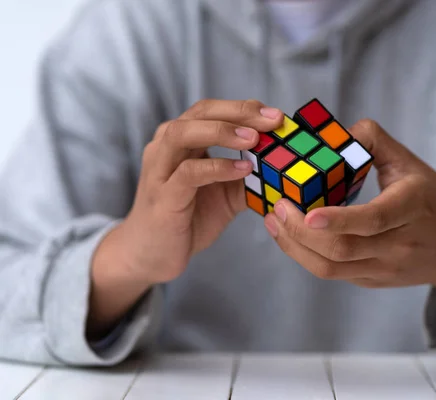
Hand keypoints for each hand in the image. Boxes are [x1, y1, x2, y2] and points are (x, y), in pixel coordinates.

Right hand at [108, 99, 283, 283]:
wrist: (152, 255)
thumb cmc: (188, 219)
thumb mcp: (226, 193)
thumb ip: (248, 175)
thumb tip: (283, 162)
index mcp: (182, 140)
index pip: (212, 110)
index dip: (244, 108)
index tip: (276, 115)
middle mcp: (166, 147)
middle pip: (200, 113)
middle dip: (239, 112)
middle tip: (271, 120)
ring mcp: (160, 169)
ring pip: (184, 133)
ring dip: (222, 131)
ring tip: (254, 139)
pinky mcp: (162, 196)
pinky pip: (188, 173)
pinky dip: (217, 167)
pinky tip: (242, 169)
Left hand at [264, 119, 435, 307]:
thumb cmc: (433, 199)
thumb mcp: (412, 164)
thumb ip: (374, 141)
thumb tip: (333, 131)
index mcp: (412, 208)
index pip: (374, 220)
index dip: (339, 220)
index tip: (308, 213)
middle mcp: (400, 245)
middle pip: (343, 249)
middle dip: (300, 232)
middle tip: (278, 208)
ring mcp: (386, 269)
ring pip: (331, 269)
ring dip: (295, 247)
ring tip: (275, 221)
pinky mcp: (373, 281)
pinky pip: (333, 274)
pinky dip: (306, 255)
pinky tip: (292, 235)